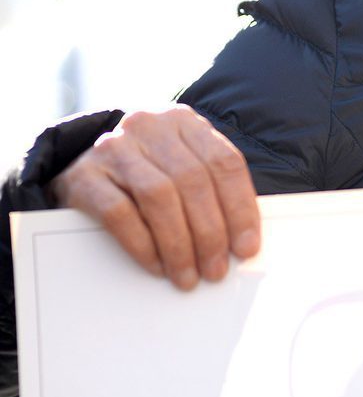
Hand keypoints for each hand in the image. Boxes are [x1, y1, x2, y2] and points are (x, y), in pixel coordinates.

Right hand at [49, 106, 259, 289]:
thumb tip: (243, 243)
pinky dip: (143, 245)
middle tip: (216, 270)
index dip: (240, 209)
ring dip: (179, 244)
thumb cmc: (148, 172)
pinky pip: (119, 213)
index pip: (223, 162)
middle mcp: (149, 126)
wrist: (82, 166)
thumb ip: (212, 192)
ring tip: (187, 275)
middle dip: (210, 233)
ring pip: (159, 196)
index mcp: (184, 121)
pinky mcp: (84, 175)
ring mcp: (114, 147)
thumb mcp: (183, 167)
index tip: (246, 247)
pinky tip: (156, 265)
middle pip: (192, 181)